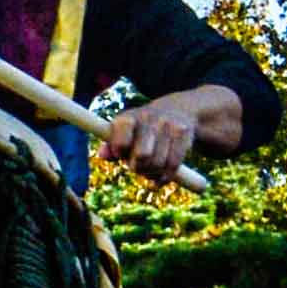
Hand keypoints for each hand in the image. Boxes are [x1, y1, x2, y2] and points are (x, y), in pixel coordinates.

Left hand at [91, 93, 239, 188]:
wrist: (177, 110)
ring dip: (152, 173)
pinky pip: (173, 165)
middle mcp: (148, 117)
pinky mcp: (183, 133)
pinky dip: (165, 177)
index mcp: (128, 117)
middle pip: (142, 156)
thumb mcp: (124, 133)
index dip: (120, 152)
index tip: (121, 153)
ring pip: (158, 164)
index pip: (122, 143)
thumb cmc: (141, 129)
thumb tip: (102, 155)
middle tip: (137, 166)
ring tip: (150, 169)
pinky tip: (161, 177)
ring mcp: (168, 124)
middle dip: (138, 167)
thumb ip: (110, 146)